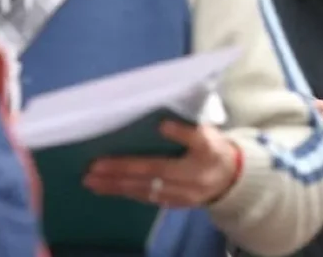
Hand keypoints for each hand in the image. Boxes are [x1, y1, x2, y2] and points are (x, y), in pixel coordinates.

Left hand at [84, 121, 240, 206]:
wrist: (230, 178)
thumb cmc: (212, 147)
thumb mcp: (208, 130)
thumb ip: (188, 125)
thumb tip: (159, 118)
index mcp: (209, 148)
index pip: (197, 139)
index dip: (180, 133)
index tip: (162, 125)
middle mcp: (198, 173)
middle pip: (159, 170)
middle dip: (124, 169)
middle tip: (95, 166)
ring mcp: (187, 193)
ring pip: (148, 188)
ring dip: (117, 186)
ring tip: (92, 181)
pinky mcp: (178, 204)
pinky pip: (148, 198)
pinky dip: (127, 192)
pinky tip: (108, 188)